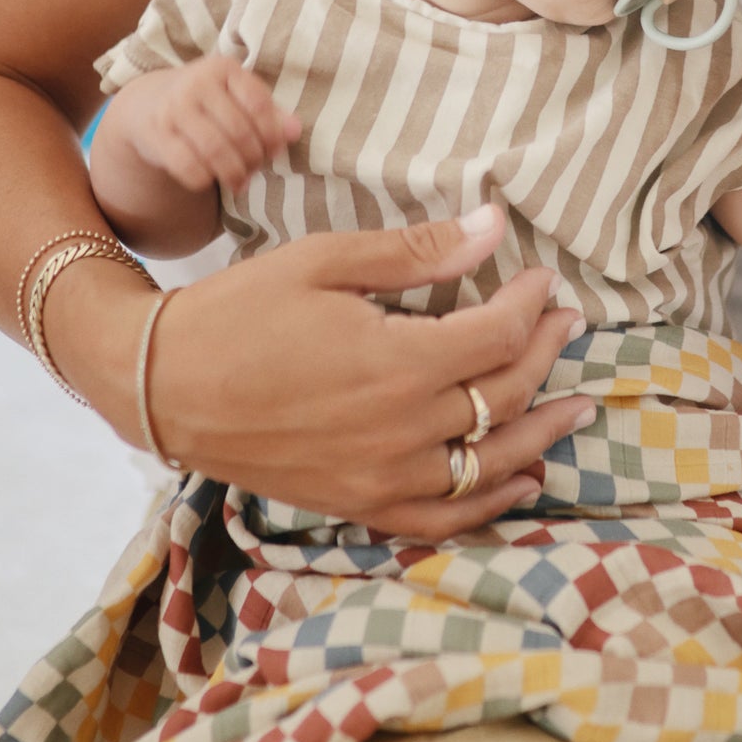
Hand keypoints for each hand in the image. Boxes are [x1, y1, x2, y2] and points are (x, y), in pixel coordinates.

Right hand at [51, 206, 593, 541]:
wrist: (163, 386)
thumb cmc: (238, 312)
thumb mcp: (324, 261)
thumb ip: (414, 253)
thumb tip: (493, 225)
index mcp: (397, 362)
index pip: (498, 336)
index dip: (530, 304)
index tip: (542, 279)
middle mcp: (402, 429)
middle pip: (503, 395)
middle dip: (544, 354)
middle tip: (566, 323)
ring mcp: (383, 476)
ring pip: (489, 463)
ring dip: (541, 433)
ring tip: (577, 407)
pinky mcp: (359, 504)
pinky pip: (443, 516)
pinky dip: (490, 502)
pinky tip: (522, 483)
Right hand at [105, 55, 300, 196]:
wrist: (148, 104)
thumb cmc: (207, 103)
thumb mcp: (237, 98)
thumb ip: (269, 113)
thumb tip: (295, 131)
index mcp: (223, 68)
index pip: (259, 105)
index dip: (272, 135)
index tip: (275, 152)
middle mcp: (196, 83)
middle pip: (240, 132)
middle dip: (254, 158)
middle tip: (255, 169)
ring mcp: (173, 108)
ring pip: (215, 151)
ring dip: (234, 173)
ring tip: (240, 181)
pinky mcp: (155, 134)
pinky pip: (189, 167)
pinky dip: (206, 180)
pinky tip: (211, 181)